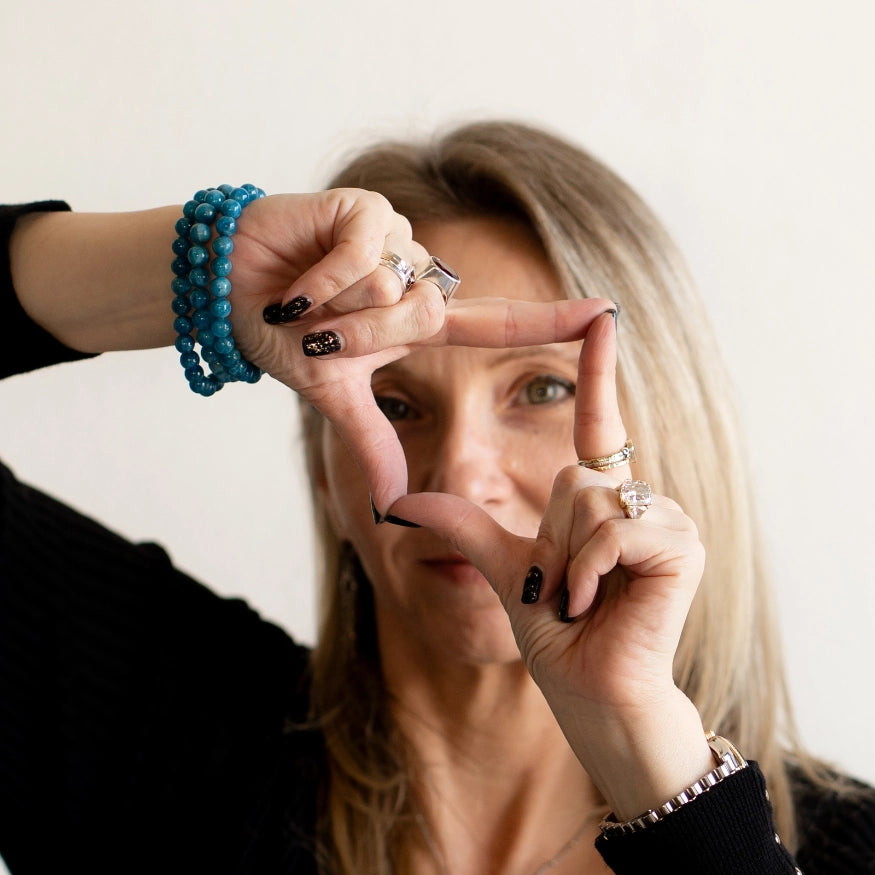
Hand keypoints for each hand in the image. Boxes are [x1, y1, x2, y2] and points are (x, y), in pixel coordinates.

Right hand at [225, 191, 619, 511]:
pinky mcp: (369, 208)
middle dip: (362, 339)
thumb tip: (396, 507)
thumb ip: (373, 443)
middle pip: (429, 318)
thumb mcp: (334, 396)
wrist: (225, 292)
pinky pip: (365, 256)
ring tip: (303, 299)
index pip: (498, 324)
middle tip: (315, 330)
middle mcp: (418, 276)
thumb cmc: (282, 333)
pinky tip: (297, 277)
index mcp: (419, 320)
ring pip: (397, 289)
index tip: (607, 313)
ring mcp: (397, 238)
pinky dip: (321, 279)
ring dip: (339, 311)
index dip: (551, 320)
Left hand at [386, 310, 712, 817]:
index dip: (597, 371)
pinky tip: (598, 603)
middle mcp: (640, 498)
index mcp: (603, 498)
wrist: (593, 694)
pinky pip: (610, 528)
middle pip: (570, 476)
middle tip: (558, 587)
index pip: (599, 424)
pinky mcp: (682, 543)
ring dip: (562, 560)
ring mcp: (666, 519)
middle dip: (546, 539)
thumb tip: (402, 503)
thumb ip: (466, 526)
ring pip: (587, 500)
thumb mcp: (504, 569)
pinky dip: (586, 570)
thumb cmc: (557, 635)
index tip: (602, 317)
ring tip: (578, 598)